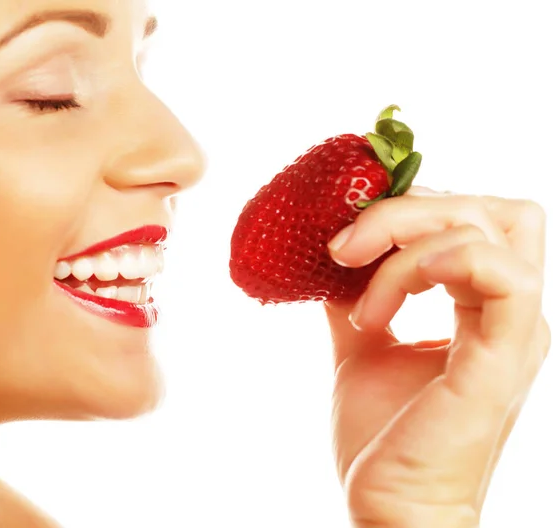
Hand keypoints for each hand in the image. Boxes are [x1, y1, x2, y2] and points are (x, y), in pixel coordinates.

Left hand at [324, 187, 550, 527]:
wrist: (392, 507)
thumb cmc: (384, 434)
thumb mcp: (364, 347)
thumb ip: (358, 297)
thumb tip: (332, 260)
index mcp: (481, 308)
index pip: (470, 220)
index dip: (411, 211)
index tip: (345, 243)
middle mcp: (508, 312)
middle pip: (484, 209)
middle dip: (407, 212)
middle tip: (344, 250)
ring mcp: (513, 333)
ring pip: (483, 228)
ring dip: (405, 245)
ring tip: (362, 305)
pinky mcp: (502, 358)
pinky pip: (497, 274)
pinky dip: (439, 262)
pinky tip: (388, 297)